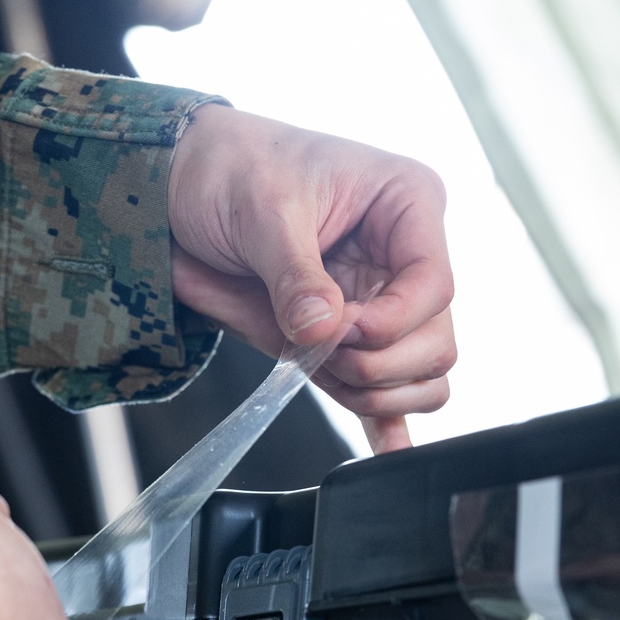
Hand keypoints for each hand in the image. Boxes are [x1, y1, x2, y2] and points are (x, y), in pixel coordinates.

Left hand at [168, 104, 456, 451]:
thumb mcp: (263, 210)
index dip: (390, 323)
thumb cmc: (232, 169)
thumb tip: (323, 331)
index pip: (436, 286)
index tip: (339, 330)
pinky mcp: (351, 339)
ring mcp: (382, 301)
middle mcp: (405, 257)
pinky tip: (387, 449)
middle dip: (376, 362)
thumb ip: (296, 276)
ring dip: (368, 389)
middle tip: (317, 346)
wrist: (183, 188)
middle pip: (436, 342)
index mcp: (407, 205)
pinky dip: (387, 421)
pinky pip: (389, 390)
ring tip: (313, 363)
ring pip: (418, 375)